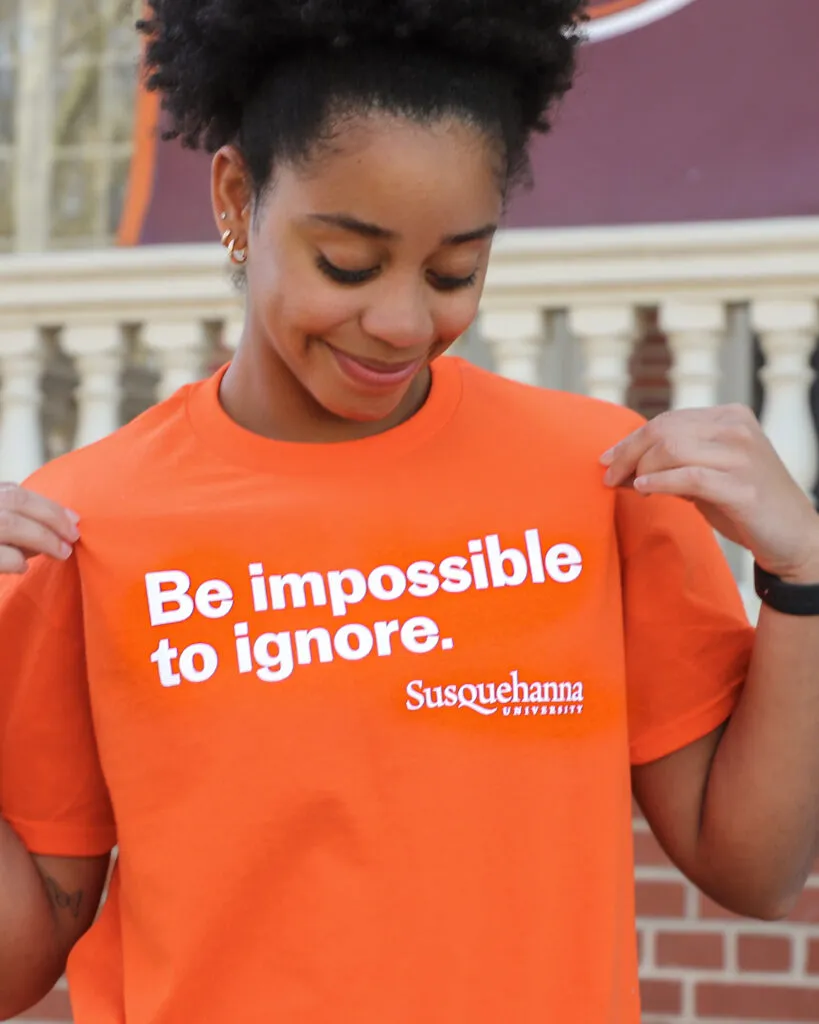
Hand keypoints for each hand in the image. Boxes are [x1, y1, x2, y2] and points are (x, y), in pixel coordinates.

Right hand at [0, 484, 80, 574]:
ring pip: (10, 524)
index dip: (49, 505)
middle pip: (16, 501)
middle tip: (74, 536)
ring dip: (44, 539)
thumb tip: (58, 532)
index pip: (16, 492)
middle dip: (53, 518)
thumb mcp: (1, 525)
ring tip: (62, 553)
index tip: (74, 519)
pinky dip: (16, 561)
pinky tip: (22, 568)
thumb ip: (20, 523)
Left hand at [600, 405, 818, 582]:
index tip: (606, 460)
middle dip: (628, 454)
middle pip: (664, 431)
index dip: (631, 440)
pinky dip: (659, 482)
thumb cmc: (743, 505)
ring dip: (641, 470)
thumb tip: (618, 465)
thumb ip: (670, 464)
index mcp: (730, 417)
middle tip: (609, 477)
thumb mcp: (705, 474)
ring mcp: (742, 456)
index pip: (667, 420)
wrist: (792, 536)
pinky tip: (643, 491)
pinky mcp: (743, 487)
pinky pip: (688, 477)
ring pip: (672, 450)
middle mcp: (737, 429)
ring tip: (631, 488)